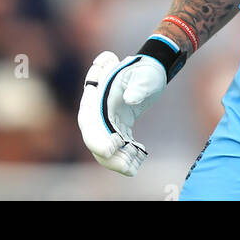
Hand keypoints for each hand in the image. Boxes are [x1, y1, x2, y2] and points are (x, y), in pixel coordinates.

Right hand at [76, 50, 166, 175]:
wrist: (152, 72)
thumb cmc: (146, 71)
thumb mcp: (144, 75)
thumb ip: (137, 85)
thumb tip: (131, 99)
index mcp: (98, 96)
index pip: (88, 120)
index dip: (96, 137)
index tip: (113, 147)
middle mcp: (98, 111)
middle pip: (94, 139)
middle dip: (107, 157)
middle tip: (127, 167)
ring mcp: (107, 121)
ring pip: (104, 146)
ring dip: (117, 161)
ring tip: (134, 168)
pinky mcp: (118, 128)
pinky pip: (117, 147)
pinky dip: (126, 156)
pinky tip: (139, 160)